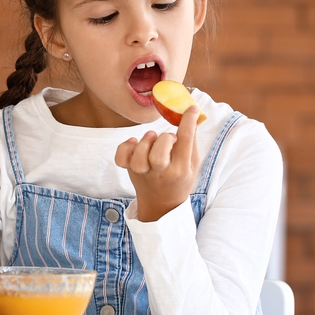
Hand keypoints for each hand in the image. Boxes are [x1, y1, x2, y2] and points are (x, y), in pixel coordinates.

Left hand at [115, 106, 200, 221]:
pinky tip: (134, 144)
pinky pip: (122, 157)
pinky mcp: (129, 170)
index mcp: (181, 169)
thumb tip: (193, 116)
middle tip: (167, 139)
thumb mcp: (193, 164)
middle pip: (159, 154)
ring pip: (139, 155)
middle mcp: (161, 172)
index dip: (188, 121)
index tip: (191, 109)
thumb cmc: (179, 179)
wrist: (161, 204)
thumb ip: (192, 141)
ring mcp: (143, 173)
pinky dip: (125, 147)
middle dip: (164, 139)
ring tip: (151, 139)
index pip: (185, 142)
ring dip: (146, 142)